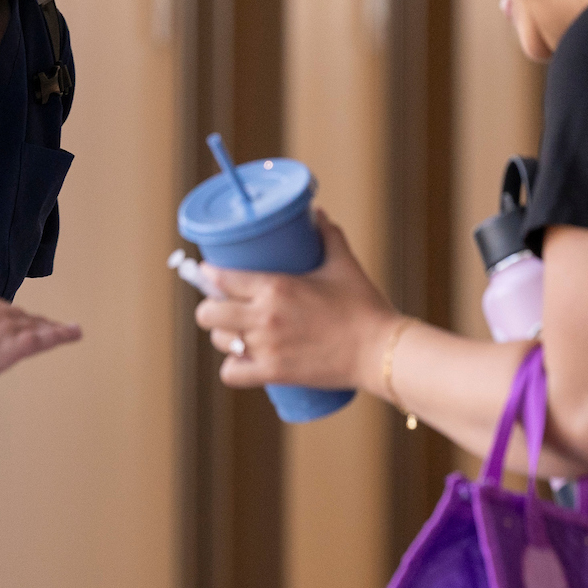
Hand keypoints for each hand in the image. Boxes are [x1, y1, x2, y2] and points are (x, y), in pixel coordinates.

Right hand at [0, 261, 82, 401]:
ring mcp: (0, 330)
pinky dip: (59, 335)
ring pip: (31, 326)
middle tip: (51, 328)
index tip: (20, 323)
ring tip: (70, 330)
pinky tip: (73, 333)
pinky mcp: (9, 350)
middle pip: (17, 316)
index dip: (10, 317)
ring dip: (51, 327)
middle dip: (33, 322)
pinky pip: (39, 340)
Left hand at [191, 209, 398, 390]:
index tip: (208, 272)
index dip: (208, 275)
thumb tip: (317, 213)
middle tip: (224, 304)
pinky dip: (233, 367)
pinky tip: (242, 359)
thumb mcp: (343, 264)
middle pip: (208, 313)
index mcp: (274, 286)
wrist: (380, 350)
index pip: (220, 279)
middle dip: (211, 307)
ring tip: (235, 330)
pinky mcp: (274, 373)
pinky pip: (232, 373)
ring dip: (223, 335)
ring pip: (219, 341)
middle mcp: (264, 316)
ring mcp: (266, 347)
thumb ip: (328, 235)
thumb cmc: (363, 306)